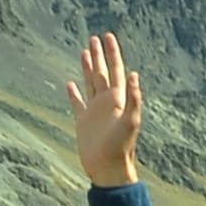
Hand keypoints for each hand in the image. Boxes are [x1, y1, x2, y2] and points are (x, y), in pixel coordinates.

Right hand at [68, 32, 142, 186]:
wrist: (108, 169)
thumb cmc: (120, 147)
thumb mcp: (130, 122)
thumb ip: (134, 98)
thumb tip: (135, 74)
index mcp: (118, 99)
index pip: (115, 70)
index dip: (112, 53)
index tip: (108, 36)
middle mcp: (107, 102)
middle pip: (102, 72)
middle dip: (99, 55)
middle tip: (95, 37)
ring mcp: (95, 111)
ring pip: (90, 83)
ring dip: (87, 68)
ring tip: (84, 52)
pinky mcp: (83, 122)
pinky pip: (77, 103)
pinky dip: (74, 93)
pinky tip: (69, 84)